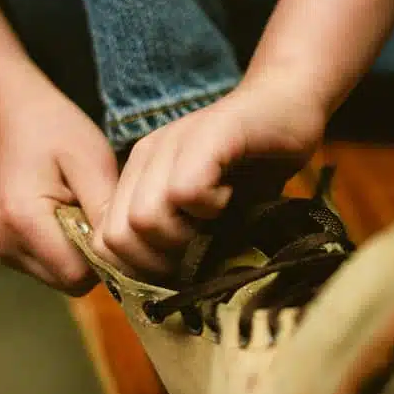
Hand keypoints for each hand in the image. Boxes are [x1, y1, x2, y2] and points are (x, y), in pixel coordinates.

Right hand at [0, 91, 118, 294]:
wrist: (16, 118)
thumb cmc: (59, 133)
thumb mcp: (93, 162)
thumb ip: (106, 211)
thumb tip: (123, 254)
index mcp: (22, 221)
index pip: (77, 275)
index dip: (104, 257)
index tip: (116, 227)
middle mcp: (4, 243)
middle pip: (68, 281)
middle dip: (93, 257)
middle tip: (99, 215)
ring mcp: (0, 249)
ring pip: (60, 278)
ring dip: (79, 255)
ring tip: (81, 212)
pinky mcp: (4, 250)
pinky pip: (49, 267)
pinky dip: (65, 251)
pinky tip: (67, 217)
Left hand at [94, 76, 325, 275]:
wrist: (288, 103)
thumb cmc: (254, 163)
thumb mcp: (209, 210)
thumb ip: (182, 238)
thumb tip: (168, 290)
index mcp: (139, 175)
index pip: (104, 241)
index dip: (137, 269)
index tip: (178, 269)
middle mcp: (147, 157)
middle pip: (118, 236)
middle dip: (158, 261)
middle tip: (200, 249)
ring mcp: (174, 143)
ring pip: (145, 218)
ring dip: (185, 237)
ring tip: (217, 220)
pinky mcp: (207, 135)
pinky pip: (186, 191)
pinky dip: (210, 208)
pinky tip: (231, 197)